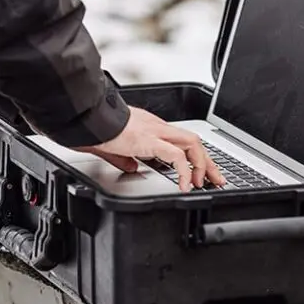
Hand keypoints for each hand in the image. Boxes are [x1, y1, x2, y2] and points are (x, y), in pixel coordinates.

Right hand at [74, 106, 225, 191]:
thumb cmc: (95, 128)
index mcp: (149, 127)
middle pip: (194, 140)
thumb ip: (125, 158)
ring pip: (192, 144)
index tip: (201, 172)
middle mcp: (156, 127)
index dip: (195, 156)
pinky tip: (185, 185)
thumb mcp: (114, 148)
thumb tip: (134, 168)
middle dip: (208, 162)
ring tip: (201, 183)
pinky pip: (176, 156)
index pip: (181, 140)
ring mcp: (154, 132)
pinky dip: (185, 171)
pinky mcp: (149, 140)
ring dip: (201, 165)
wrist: (86, 119)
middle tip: (216, 180)